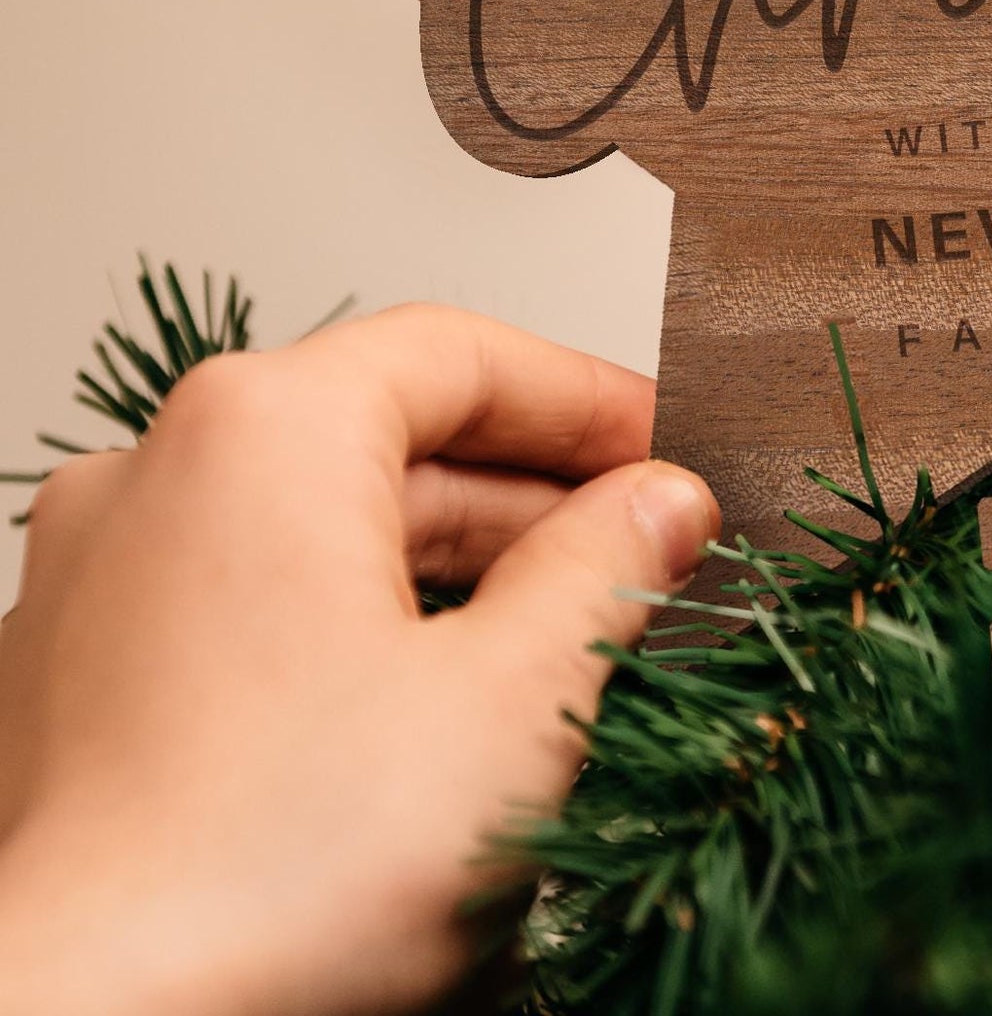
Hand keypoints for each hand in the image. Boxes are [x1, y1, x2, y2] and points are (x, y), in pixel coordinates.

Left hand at [0, 306, 717, 1015]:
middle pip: (389, 440)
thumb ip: (608, 572)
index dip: (587, 400)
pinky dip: (360, 631)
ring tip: (563, 644)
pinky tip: (438, 715)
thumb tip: (660, 506)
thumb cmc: (256, 885)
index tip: (668, 450)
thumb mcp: (514, 703)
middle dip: (533, 502)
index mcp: (258, 434)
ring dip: (457, 574)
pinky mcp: (77, 688)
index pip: (460, 353)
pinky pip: (252, 610)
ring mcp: (99, 585)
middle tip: (643, 558)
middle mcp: (156, 481)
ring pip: (324, 532)